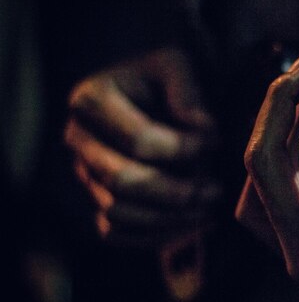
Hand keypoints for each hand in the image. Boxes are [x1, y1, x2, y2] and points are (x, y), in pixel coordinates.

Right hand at [64, 48, 220, 246]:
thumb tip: (201, 128)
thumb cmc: (163, 79)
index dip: (184, 148)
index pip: (139, 140)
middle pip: (122, 181)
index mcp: (91, 100)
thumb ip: (187, 91)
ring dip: (169, 218)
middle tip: (216, 190)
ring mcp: (84, 173)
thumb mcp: (176, 65)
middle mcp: (79, 139)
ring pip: (118, 212)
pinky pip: (115, 232)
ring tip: (209, 210)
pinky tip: (193, 225)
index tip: (217, 142)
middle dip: (176, 191)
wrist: (149, 96)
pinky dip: (154, 236)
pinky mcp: (96, 198)